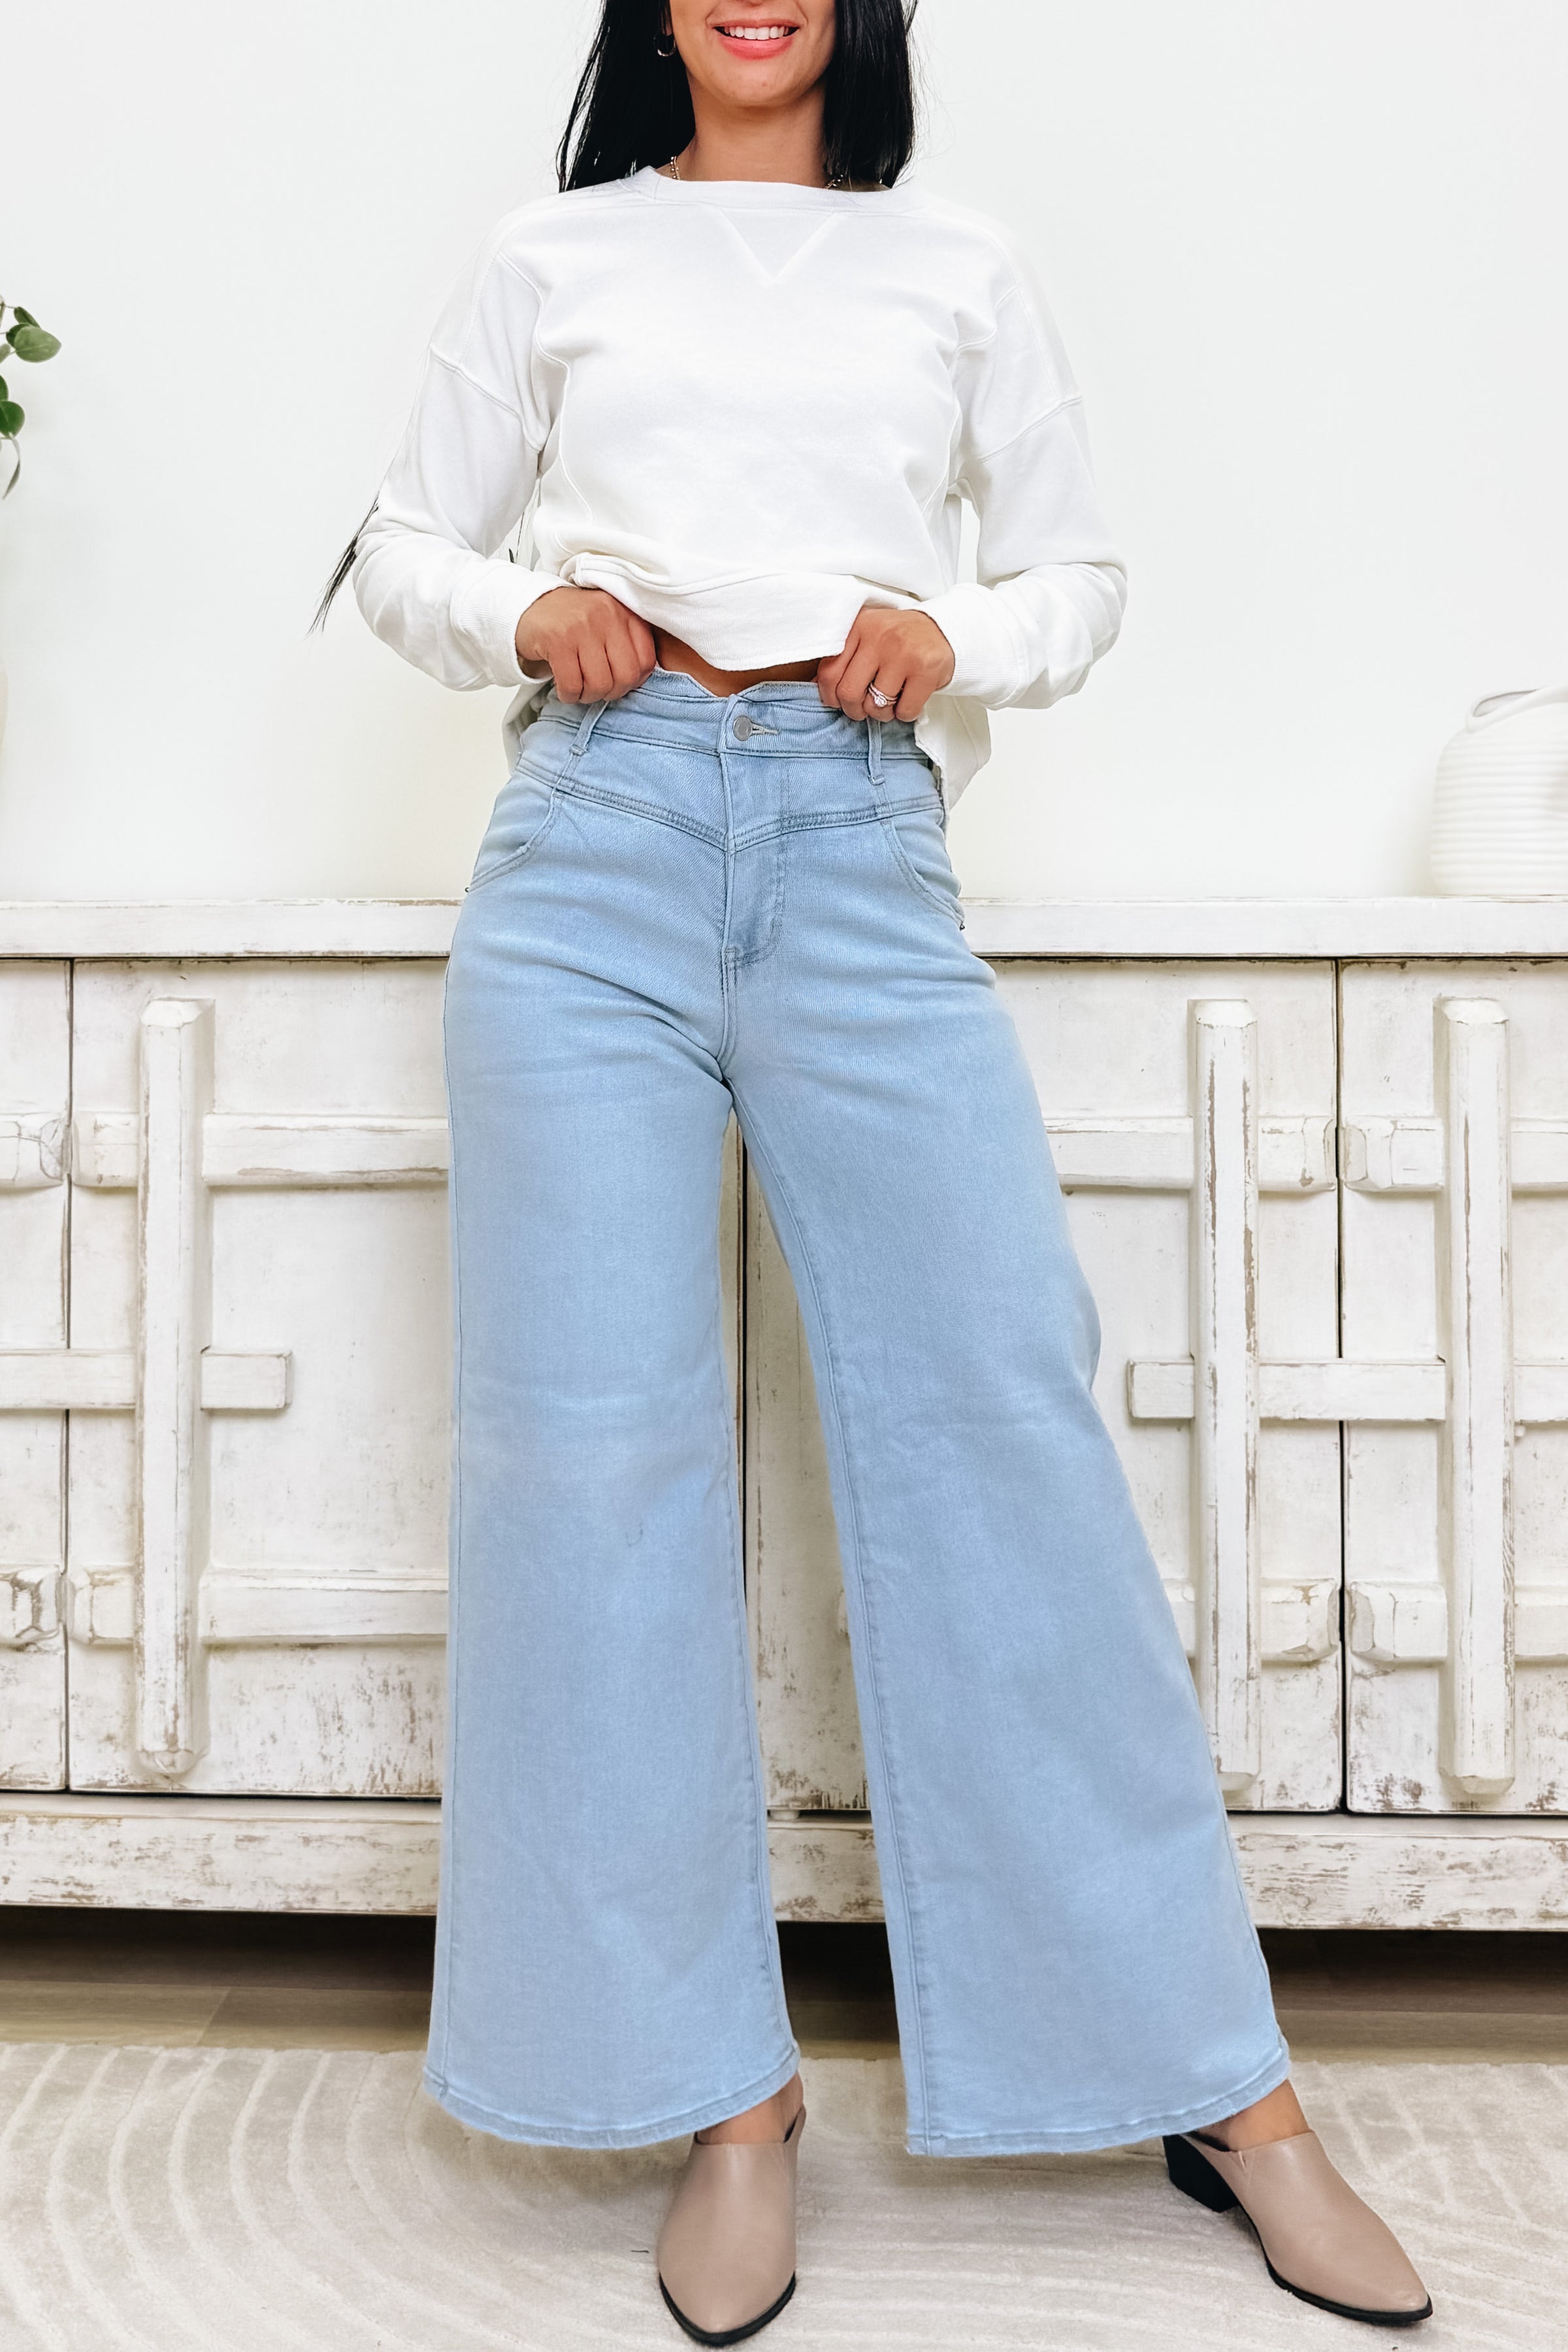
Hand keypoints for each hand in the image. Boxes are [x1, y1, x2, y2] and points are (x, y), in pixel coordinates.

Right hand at [515, 586, 655, 703]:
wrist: (529, 606)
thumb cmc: (572, 621)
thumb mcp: (607, 622)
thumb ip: (628, 643)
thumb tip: (640, 680)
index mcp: (624, 611)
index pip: (646, 661)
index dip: (633, 681)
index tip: (618, 681)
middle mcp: (607, 614)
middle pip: (626, 677)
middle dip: (611, 693)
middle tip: (597, 689)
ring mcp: (582, 626)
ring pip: (599, 684)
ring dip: (588, 696)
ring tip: (579, 688)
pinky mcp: (558, 639)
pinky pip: (572, 685)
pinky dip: (569, 695)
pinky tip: (565, 688)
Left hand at [816, 607, 954, 721]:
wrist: (945, 629)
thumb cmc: (900, 639)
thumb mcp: (868, 636)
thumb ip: (843, 657)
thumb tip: (815, 686)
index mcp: (859, 626)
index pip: (829, 672)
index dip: (831, 696)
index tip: (839, 701)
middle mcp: (879, 637)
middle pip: (849, 693)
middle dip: (854, 710)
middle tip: (864, 708)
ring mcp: (903, 653)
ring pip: (876, 706)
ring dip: (882, 713)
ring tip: (890, 701)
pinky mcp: (925, 670)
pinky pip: (904, 711)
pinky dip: (904, 714)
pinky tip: (908, 700)